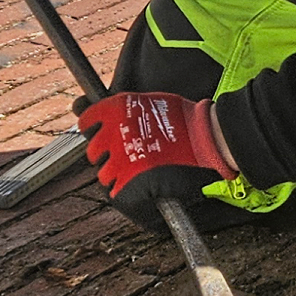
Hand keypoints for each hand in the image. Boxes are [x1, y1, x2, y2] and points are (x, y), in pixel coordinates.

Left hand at [77, 92, 235, 211]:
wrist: (207, 140)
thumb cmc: (186, 120)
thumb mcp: (151, 102)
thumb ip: (125, 108)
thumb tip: (93, 106)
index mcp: (116, 110)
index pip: (87, 120)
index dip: (93, 127)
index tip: (98, 131)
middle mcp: (113, 134)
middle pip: (94, 151)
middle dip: (105, 154)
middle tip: (123, 156)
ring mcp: (120, 161)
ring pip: (104, 175)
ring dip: (116, 174)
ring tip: (135, 173)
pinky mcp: (130, 184)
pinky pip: (117, 194)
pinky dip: (126, 193)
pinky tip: (140, 188)